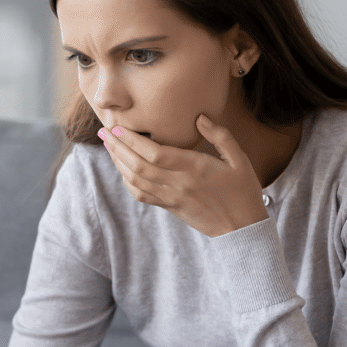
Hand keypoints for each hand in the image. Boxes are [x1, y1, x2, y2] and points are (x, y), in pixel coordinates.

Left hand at [100, 114, 268, 237]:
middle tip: (104, 132)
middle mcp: (179, 184)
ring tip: (109, 146)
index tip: (119, 127)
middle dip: (118, 148)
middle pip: (139, 165)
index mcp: (195, 169)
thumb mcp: (239, 160)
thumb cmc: (243, 191)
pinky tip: (122, 169)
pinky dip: (128, 181)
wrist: (242, 229)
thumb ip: (220, 136)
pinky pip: (142, 195)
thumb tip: (200, 117)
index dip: (133, 140)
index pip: (155, 153)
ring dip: (119, 163)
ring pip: (136, 180)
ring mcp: (172, 198)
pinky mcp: (169, 207)